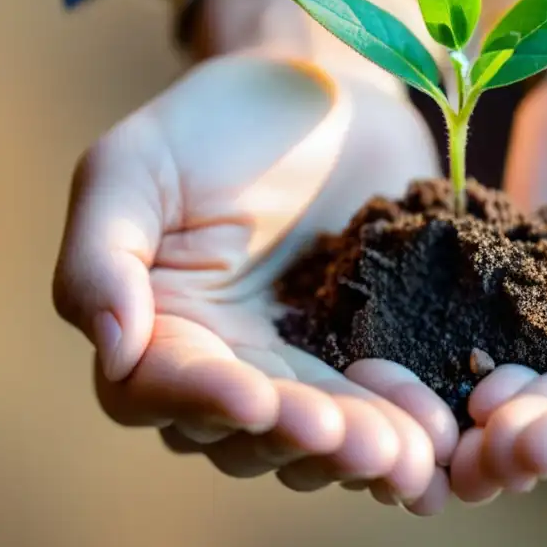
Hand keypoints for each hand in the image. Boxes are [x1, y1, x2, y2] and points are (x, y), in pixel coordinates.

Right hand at [52, 0, 457, 514]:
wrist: (326, 92)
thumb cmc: (219, 117)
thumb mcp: (136, 163)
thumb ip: (103, 255)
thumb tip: (112, 350)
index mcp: (159, 326)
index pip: (162, 388)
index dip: (209, 401)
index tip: (259, 400)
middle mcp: (226, 362)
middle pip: (251, 433)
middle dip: (306, 439)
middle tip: (363, 443)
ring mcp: (303, 364)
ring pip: (319, 436)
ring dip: (363, 451)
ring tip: (414, 454)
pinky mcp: (368, 352)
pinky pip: (384, 405)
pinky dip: (409, 426)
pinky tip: (442, 438)